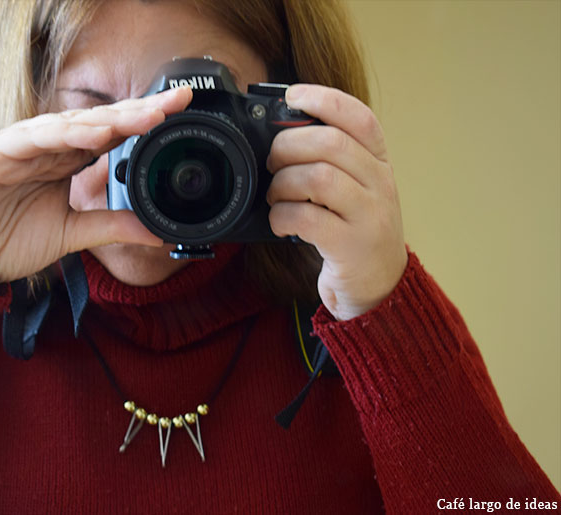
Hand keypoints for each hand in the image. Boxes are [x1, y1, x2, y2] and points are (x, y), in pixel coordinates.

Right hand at [0, 87, 192, 284]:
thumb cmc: (9, 240)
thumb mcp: (72, 234)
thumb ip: (111, 227)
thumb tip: (157, 232)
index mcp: (68, 161)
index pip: (113, 135)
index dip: (145, 124)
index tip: (181, 114)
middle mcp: (50, 147)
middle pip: (100, 122)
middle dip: (140, 111)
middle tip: (177, 101)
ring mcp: (23, 146)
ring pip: (71, 124)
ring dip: (110, 119)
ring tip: (147, 116)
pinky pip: (33, 139)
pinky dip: (62, 134)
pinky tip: (93, 133)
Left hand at [266, 84, 407, 320]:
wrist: (379, 286)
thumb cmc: (355, 231)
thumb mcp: (355, 189)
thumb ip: (331, 161)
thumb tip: (284, 132)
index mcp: (379, 163)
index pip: (360, 118)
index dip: (324, 100)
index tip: (292, 96)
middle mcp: (380, 184)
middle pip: (331, 144)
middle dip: (288, 146)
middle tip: (272, 162)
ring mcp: (369, 215)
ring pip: (318, 178)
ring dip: (283, 184)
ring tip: (275, 197)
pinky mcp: (351, 245)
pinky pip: (308, 218)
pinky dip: (282, 216)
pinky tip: (280, 222)